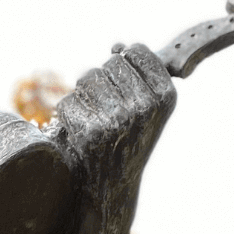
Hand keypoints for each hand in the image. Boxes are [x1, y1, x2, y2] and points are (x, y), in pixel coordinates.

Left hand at [50, 43, 175, 225]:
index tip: (123, 82)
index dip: (123, 62)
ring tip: (95, 120)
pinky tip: (81, 133)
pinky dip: (69, 115)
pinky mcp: (89, 130)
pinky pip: (69, 100)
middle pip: (109, 62)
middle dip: (102, 81)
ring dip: (84, 96)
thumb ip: (137, 75)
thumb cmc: (126, 140)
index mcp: (164, 96)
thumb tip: (116, 46)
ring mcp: (117, 118)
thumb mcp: (146, 109)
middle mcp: (145, 106)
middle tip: (107, 109)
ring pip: (86, 78)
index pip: (136, 51)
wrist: (110, 186)